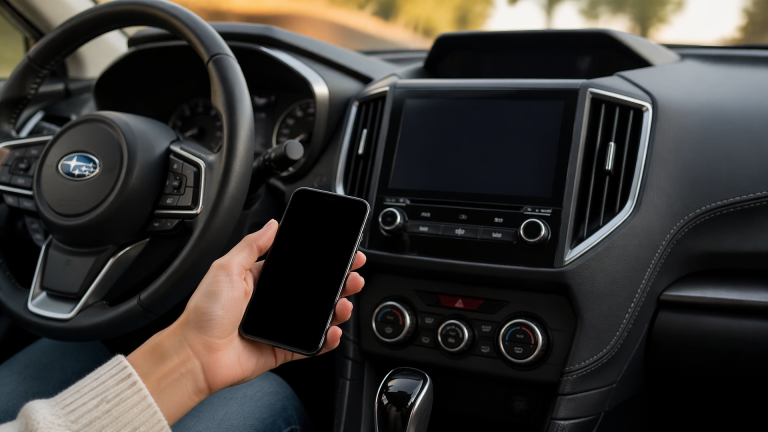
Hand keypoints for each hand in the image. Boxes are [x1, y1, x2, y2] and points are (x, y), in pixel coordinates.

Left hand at [127, 220, 365, 423]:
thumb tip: (273, 225)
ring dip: (337, 308)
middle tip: (353, 275)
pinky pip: (312, 345)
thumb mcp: (226, 267)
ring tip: (344, 302)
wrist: (196, 354)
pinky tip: (334, 330)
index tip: (340, 254)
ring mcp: (279, 327)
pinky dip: (327, 339)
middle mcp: (272, 303)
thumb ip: (253, 245)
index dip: (320, 261)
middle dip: (338, 282)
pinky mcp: (283, 350)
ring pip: (318, 316)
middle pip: (314, 290)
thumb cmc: (204, 313)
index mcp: (259, 280)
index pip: (297, 267)